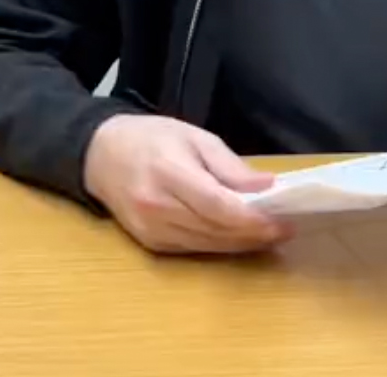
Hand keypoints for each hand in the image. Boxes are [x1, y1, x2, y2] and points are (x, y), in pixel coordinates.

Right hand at [82, 113, 290, 253]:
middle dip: (254, 234)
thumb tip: (267, 187)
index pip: (218, 206)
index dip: (252, 219)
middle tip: (286, 230)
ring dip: (241, 244)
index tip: (283, 220)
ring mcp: (149, 229)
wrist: (100, 155)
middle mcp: (156, 207)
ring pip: (205, 244)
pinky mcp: (148, 242)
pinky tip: (240, 238)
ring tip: (271, 235)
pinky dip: (218, 245)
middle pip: (214, 230)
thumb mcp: (197, 137)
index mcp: (170, 174)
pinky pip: (191, 248)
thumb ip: (231, 166)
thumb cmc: (153, 139)